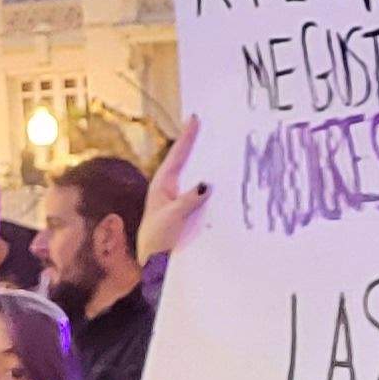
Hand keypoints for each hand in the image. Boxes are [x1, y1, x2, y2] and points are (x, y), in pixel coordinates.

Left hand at [138, 115, 211, 260]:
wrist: (154, 261)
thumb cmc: (156, 238)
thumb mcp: (172, 217)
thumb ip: (188, 201)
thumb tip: (207, 185)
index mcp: (162, 184)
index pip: (177, 156)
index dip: (187, 137)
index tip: (194, 118)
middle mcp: (171, 188)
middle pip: (187, 161)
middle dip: (199, 145)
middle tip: (210, 126)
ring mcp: (180, 198)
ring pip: (196, 176)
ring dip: (208, 164)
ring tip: (221, 147)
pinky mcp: (188, 210)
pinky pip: (202, 192)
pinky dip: (212, 185)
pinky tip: (223, 180)